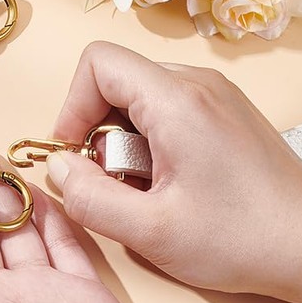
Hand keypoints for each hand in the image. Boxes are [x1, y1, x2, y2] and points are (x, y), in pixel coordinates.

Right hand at [49, 42, 301, 302]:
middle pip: (116, 80)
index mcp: (178, 100)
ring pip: (138, 96)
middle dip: (98, 130)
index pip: (98, 63)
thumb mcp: (151, 232)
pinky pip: (164, 109)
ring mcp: (214, 95)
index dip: (72, 106)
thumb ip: (90, 199)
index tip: (77, 154)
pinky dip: (149, 141)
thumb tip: (58, 169)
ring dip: (123, 139)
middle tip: (115, 180)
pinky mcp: (223, 113)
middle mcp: (197, 84)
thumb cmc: (243, 239)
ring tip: (144, 186)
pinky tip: (167, 182)